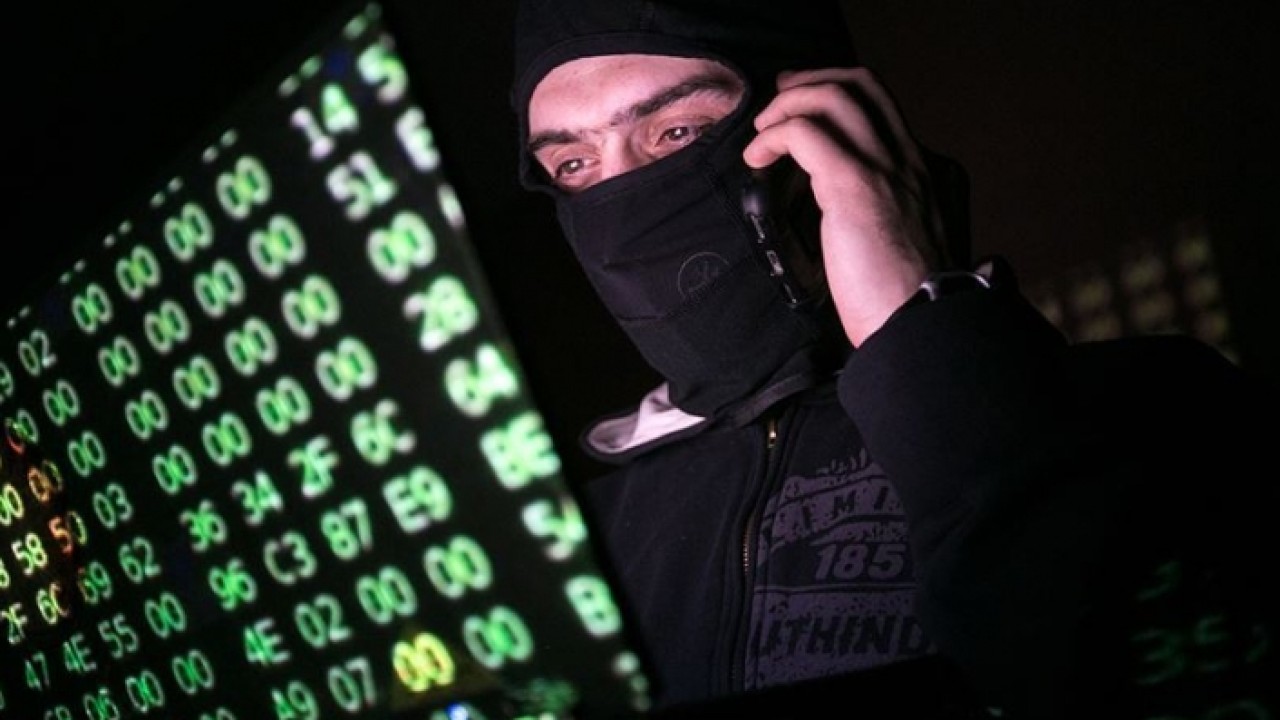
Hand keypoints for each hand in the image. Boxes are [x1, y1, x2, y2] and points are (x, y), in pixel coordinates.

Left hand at [742, 67, 947, 346]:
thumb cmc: (904, 305)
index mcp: (925, 173)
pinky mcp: (855, 186)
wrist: (920, 328)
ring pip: (834, 96)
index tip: (803, 108)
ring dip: (787, 105)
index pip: (882, 109)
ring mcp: (887, 169)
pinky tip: (756, 159)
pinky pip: (806, 133)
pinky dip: (774, 136)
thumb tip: (838, 214)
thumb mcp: (903, 247)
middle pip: (861, 86)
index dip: (837, 96)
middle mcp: (911, 160)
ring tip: (762, 134)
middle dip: (810, 83)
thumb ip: (882, 219)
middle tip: (774, 104)